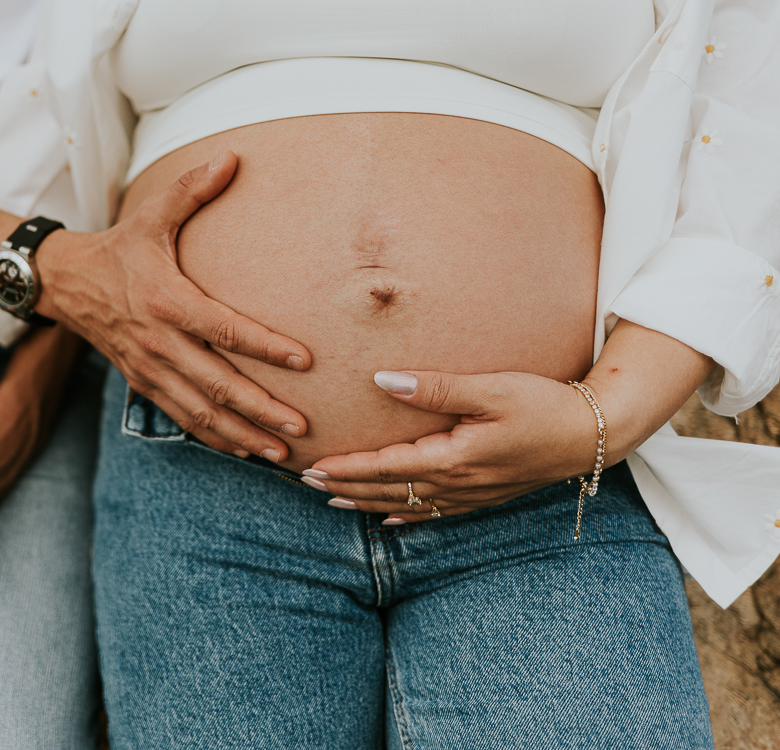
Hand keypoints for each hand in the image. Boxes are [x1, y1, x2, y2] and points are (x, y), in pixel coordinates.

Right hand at [35, 151, 309, 461]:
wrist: (65, 283)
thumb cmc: (118, 247)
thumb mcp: (151, 215)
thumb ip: (192, 190)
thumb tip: (232, 156)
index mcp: (167, 300)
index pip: (223, 328)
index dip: (264, 345)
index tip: (303, 359)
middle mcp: (159, 341)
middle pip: (216, 384)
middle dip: (260, 409)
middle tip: (301, 428)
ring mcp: (149, 368)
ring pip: (200, 411)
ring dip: (242, 435)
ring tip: (282, 454)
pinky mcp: (143, 383)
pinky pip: (181, 417)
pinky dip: (213, 437)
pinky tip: (244, 450)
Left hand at [307, 322, 712, 522]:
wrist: (593, 434)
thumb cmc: (542, 404)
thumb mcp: (490, 389)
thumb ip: (436, 387)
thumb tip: (383, 380)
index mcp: (454, 458)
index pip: (387, 467)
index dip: (347, 468)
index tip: (314, 468)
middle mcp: (458, 484)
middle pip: (389, 490)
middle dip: (346, 487)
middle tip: (307, 483)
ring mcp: (472, 494)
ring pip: (408, 504)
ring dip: (367, 502)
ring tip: (333, 501)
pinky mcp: (485, 495)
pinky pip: (436, 513)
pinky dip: (406, 515)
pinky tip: (389, 520)